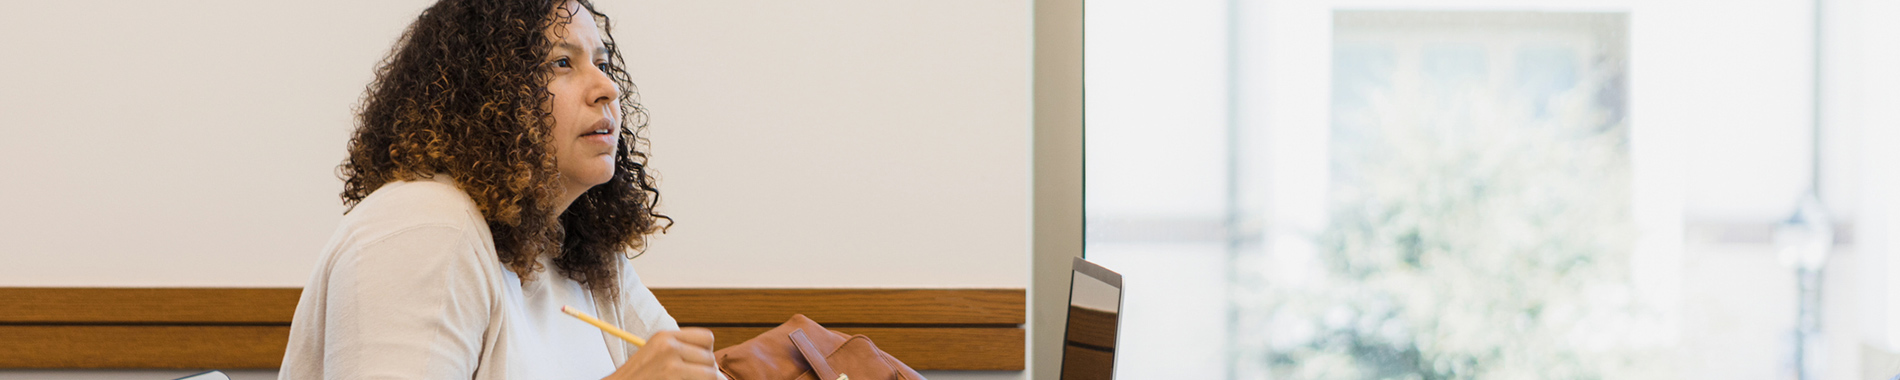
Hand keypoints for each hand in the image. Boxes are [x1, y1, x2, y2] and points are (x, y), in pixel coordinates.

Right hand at [601, 328, 718, 379]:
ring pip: (710, 374)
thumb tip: (718, 372)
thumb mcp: (656, 357)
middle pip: (710, 358)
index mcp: (664, 337)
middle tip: (693, 378)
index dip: (707, 353)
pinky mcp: (672, 377)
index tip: (699, 365)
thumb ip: (682, 355)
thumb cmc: (638, 378)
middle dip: (708, 372)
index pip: (707, 338)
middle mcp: (668, 346)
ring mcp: (671, 364)